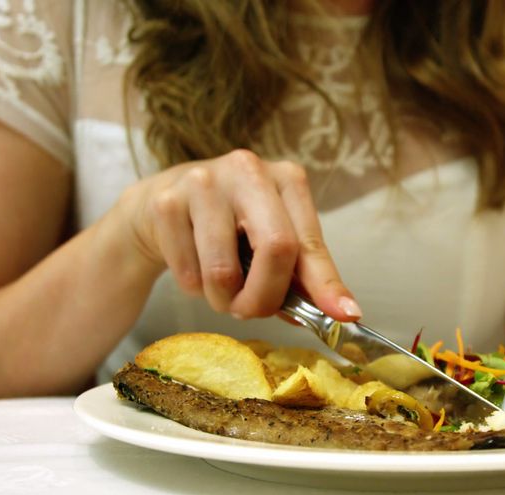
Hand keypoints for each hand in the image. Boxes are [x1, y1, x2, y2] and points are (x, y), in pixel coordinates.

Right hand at [116, 149, 360, 320]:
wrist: (160, 207)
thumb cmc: (227, 226)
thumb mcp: (269, 238)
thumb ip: (300, 274)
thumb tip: (335, 313)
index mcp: (286, 179)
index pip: (309, 241)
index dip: (326, 283)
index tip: (345, 314)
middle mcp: (249, 170)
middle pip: (275, 248)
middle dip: (264, 298)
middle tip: (252, 312)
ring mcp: (204, 181)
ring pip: (224, 271)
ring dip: (223, 299)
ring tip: (219, 289)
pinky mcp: (166, 201)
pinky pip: (188, 273)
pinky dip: (193, 288)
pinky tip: (193, 267)